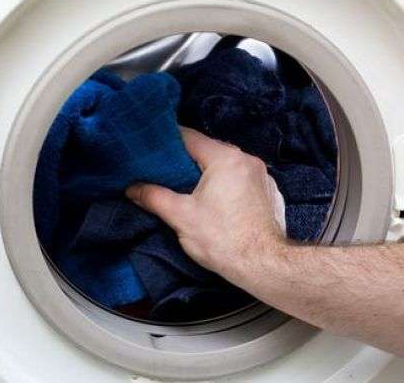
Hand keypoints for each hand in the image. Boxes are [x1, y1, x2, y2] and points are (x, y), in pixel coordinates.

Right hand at [125, 127, 286, 284]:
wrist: (263, 265)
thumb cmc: (222, 239)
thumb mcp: (180, 216)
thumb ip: (154, 197)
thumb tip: (132, 189)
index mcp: (225, 158)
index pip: (190, 137)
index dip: (168, 142)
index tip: (153, 150)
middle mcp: (247, 160)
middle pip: (210, 150)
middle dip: (188, 160)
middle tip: (167, 172)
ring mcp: (262, 176)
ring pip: (228, 166)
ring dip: (210, 173)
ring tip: (191, 188)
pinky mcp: (271, 193)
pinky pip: (244, 180)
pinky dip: (229, 185)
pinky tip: (219, 203)